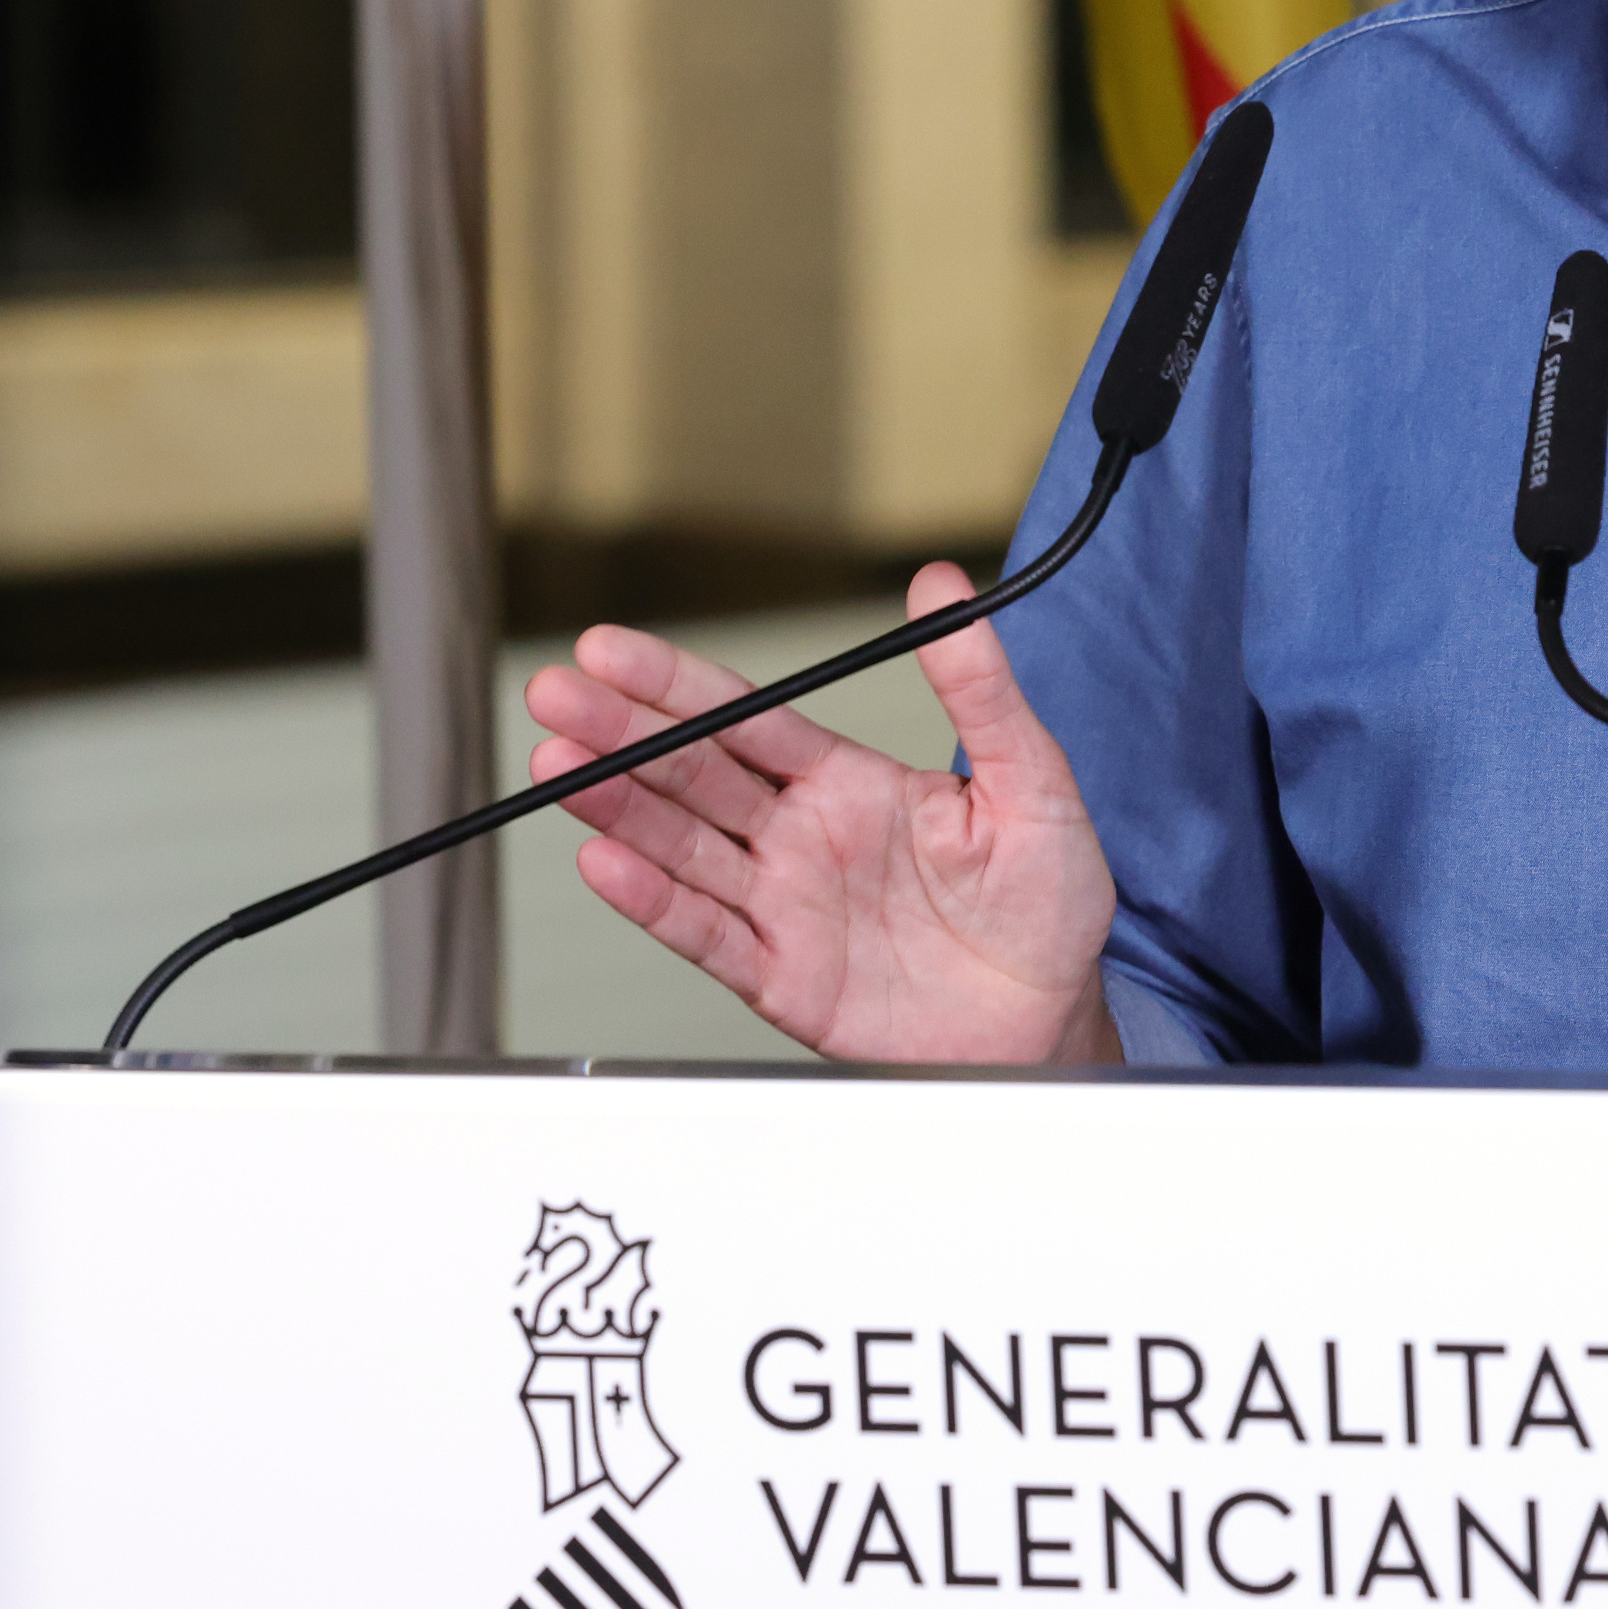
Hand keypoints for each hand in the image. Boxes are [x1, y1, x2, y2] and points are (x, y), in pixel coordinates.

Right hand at [520, 566, 1121, 1065]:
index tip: (610, 650)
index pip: (745, 719)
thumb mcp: (1032, 779)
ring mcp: (785, 907)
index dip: (675, 684)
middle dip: (619, 733)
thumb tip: (945, 588)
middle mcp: (801, 838)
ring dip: (616, 809)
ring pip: (682, 847)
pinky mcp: (783, 978)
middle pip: (692, 773)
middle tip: (554, 694)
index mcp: (848, 783)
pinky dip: (652, 903)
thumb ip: (981, 688)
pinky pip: (706, 935)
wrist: (1052, 1020)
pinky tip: (605, 864)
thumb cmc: (1047, 904)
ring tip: (556, 771)